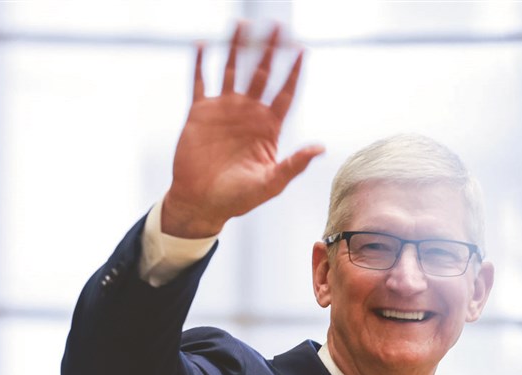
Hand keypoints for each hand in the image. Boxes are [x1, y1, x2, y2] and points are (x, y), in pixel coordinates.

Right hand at [163, 22, 323, 237]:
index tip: (302, 51)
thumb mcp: (271, 183)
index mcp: (269, 127)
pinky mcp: (200, 113)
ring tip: (242, 24)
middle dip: (270, 50)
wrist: (203, 202)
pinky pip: (201, 82)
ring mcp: (224, 110)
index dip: (293, 72)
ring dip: (237, 48)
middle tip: (277, 26)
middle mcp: (249, 113)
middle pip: (262, 73)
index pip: (285, 93)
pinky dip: (201, 64)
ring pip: (233, 70)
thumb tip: (320, 148)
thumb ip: (294, 164)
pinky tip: (203, 44)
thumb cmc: (240, 198)